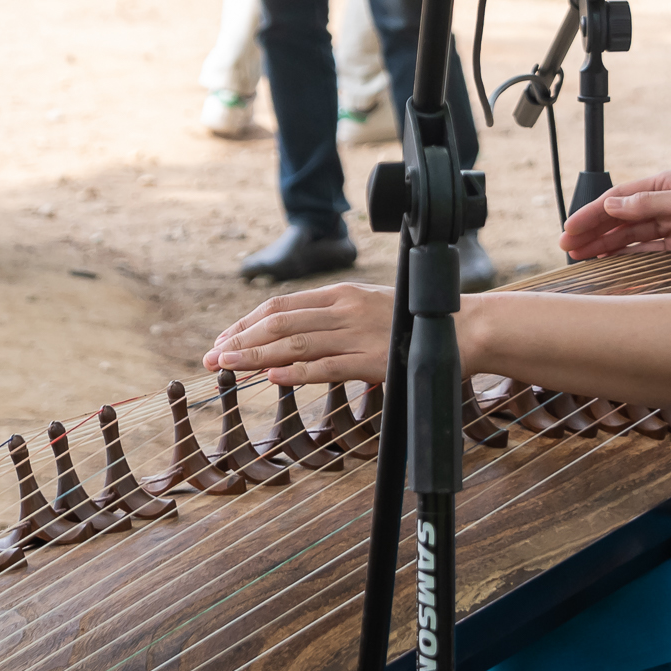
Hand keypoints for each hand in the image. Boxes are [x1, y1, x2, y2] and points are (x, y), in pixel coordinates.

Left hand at [204, 281, 393, 386]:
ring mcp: (356, 335)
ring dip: (256, 355)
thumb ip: (331, 315)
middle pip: (279, 323)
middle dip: (240, 340)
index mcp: (338, 293)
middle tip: (211, 358)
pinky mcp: (372, 360)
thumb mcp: (366, 304)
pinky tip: (271, 377)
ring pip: (295, 344)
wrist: (459, 326)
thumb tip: (292, 331)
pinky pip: (327, 366)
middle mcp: (342, 310)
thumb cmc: (410, 319)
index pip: (279, 306)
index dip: (245, 322)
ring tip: (227, 366)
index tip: (222, 339)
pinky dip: (296, 372)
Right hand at [558, 169, 670, 266]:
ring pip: (632, 233)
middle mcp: (670, 200)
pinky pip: (648, 247)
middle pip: (622, 216)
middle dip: (593, 230)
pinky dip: (628, 253)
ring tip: (582, 256)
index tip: (570, 229)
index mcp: (668, 183)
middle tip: (567, 247)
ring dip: (606, 243)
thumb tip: (611, 205)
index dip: (592, 213)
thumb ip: (647, 205)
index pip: (620, 197)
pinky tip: (611, 259)